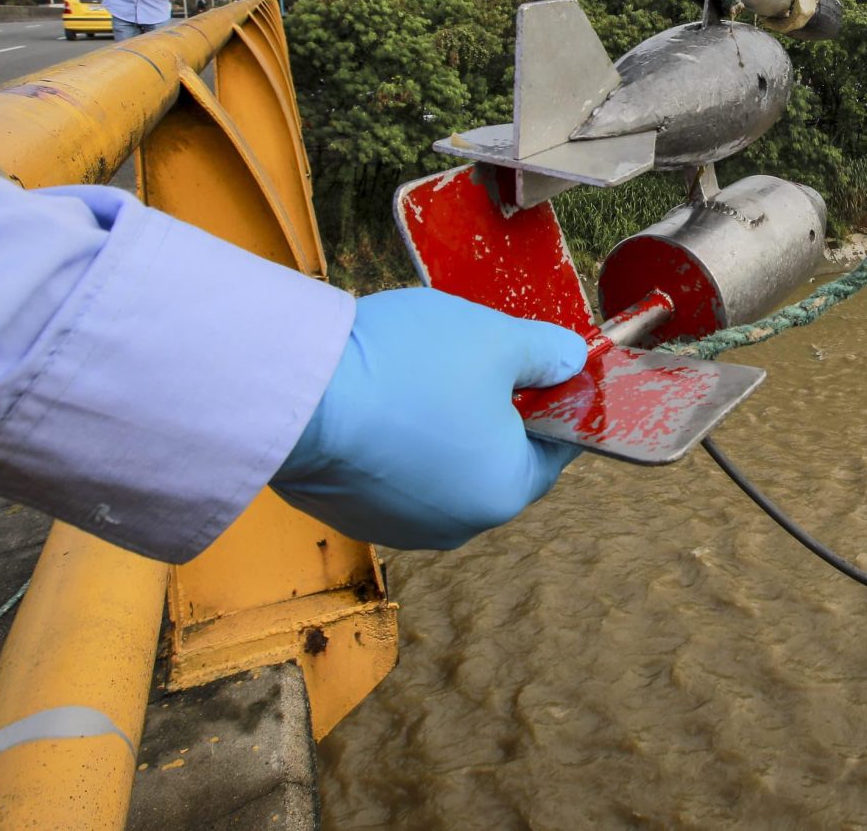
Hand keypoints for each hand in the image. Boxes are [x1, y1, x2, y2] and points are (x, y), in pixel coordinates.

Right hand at [271, 288, 585, 548]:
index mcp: (504, 492)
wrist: (294, 395)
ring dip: (437, 423)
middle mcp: (456, 525)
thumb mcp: (497, 340)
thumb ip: (547, 351)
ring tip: (415, 372)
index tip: (544, 368)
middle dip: (491, 409)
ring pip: (438, 464)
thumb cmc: (406, 368)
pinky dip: (391, 437)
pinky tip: (375, 397)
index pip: (553, 449)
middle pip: (494, 457)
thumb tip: (572, 358)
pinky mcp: (348, 513)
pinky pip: (389, 472)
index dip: (555, 401)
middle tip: (474, 358)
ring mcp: (397, 525)